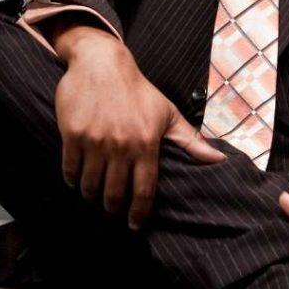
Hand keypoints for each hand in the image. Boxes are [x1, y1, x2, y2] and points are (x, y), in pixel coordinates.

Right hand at [53, 27, 226, 229]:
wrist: (102, 63)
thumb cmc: (138, 90)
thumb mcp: (167, 113)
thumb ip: (190, 140)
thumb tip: (218, 159)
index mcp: (146, 143)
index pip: (144, 190)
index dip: (139, 213)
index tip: (135, 225)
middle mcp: (121, 145)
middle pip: (114, 194)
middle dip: (113, 209)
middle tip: (112, 211)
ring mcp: (95, 141)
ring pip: (90, 185)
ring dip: (92, 195)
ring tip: (94, 195)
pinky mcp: (72, 135)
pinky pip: (70, 169)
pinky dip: (72, 179)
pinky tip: (77, 179)